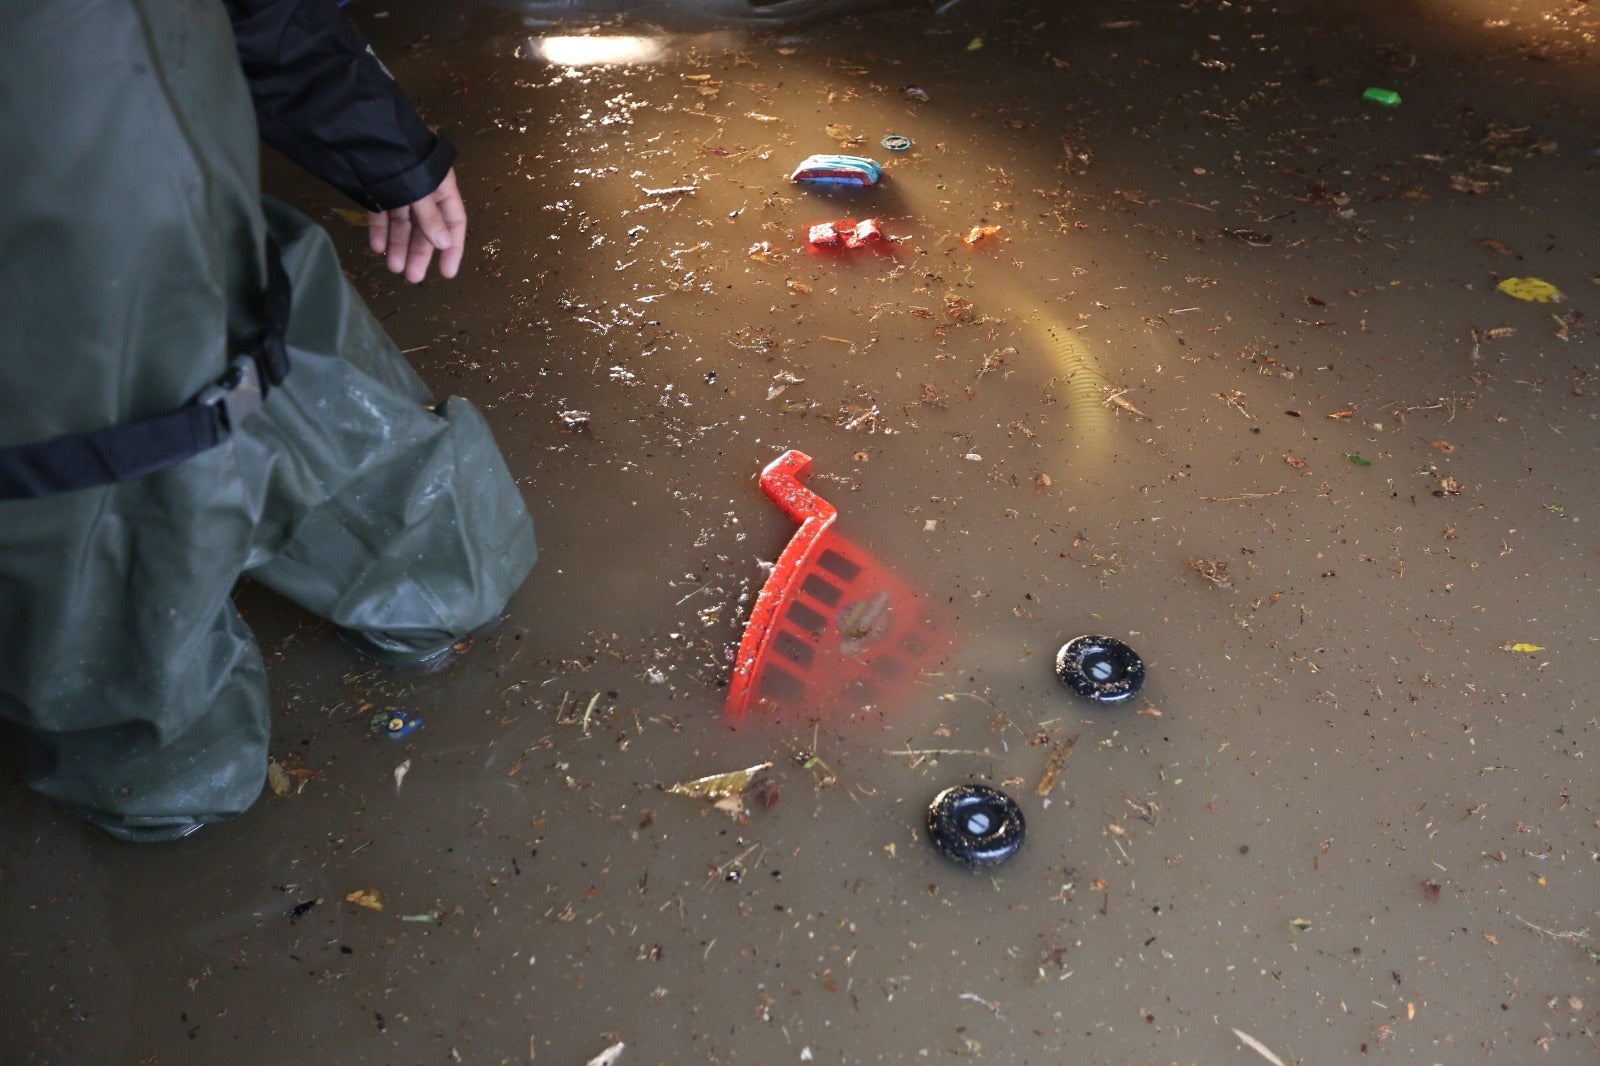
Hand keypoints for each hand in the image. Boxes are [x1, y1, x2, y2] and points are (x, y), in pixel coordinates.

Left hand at [368, 168, 466, 282]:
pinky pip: (382, 212)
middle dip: (419, 252)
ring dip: (399, 245)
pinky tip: (377, 247)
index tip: (446, 272)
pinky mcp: (379, 186)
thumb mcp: (420, 190)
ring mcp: (401, 188)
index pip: (454, 222)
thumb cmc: (402, 158)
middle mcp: (424, 190)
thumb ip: (431, 217)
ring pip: (403, 223)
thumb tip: (444, 243)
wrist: (368, 129)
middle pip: (426, 227)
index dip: (452, 248)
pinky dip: (380, 229)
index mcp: (442, 186)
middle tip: (412, 278)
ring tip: (393, 267)